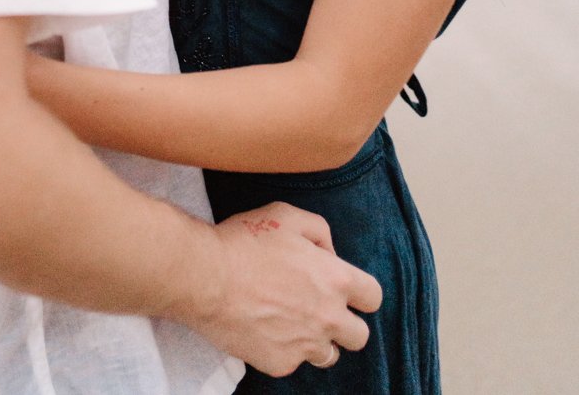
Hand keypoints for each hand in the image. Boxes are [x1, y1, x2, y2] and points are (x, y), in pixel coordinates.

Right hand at [188, 204, 380, 376]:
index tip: (342, 289)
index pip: (373, 297)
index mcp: (335, 279)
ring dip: (317, 341)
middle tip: (318, 309)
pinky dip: (283, 349)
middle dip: (345, 324)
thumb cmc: (245, 241)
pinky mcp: (280, 363)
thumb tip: (329, 253)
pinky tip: (263, 328)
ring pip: (329, 356)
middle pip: (360, 336)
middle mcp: (328, 317)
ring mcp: (305, 345)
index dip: (360, 293)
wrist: (206, 276)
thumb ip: (319, 231)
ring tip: (291, 321)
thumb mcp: (286, 215)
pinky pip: (293, 362)